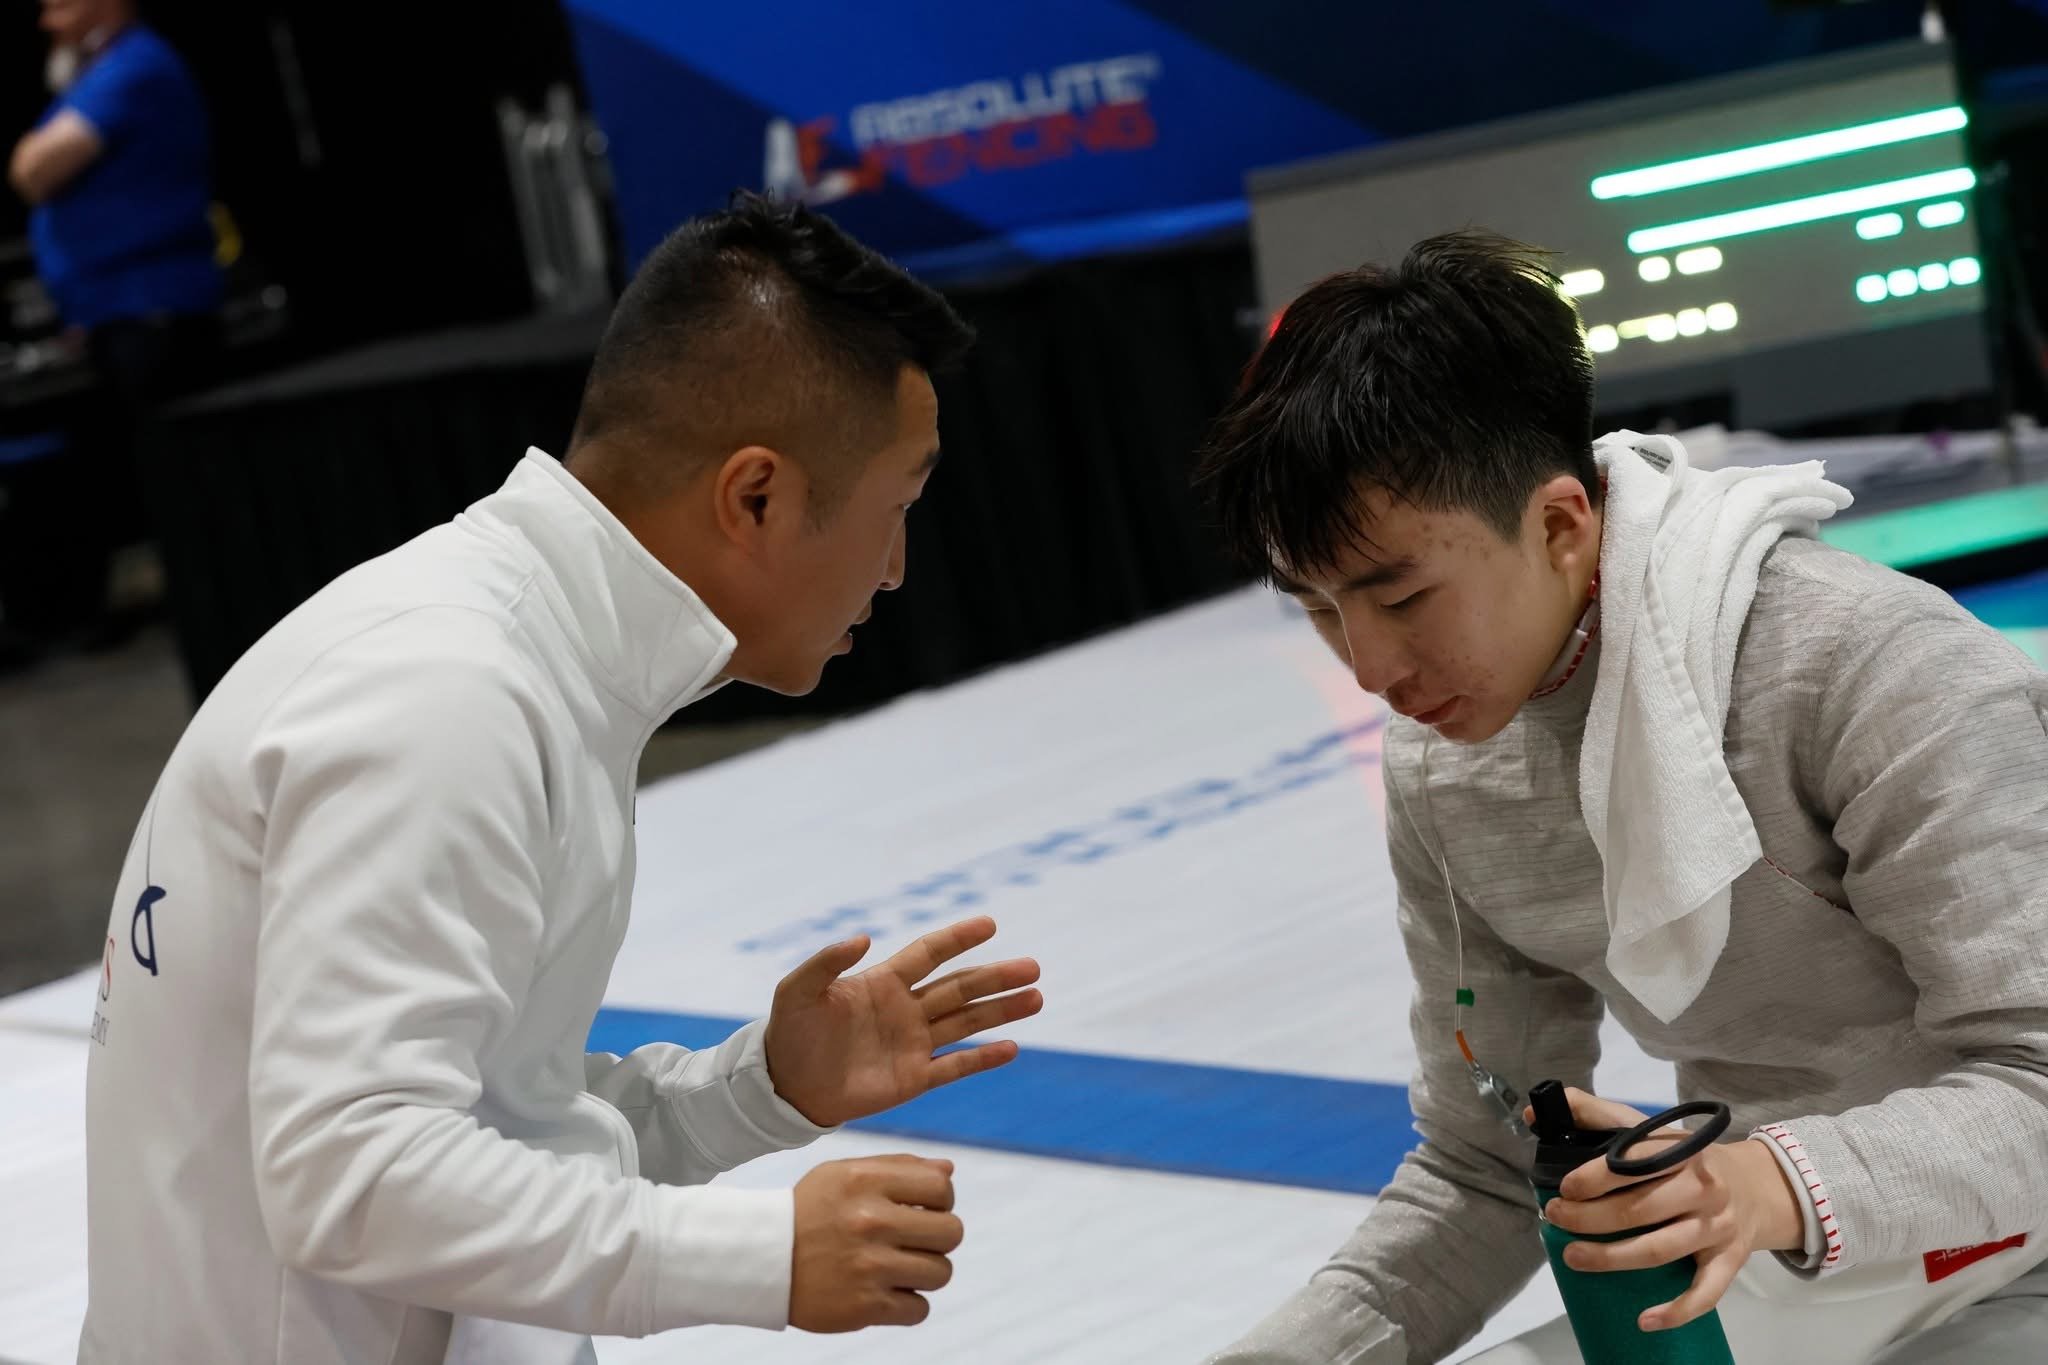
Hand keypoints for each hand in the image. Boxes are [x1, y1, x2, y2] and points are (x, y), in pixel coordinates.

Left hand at [765, 916, 1041, 1127]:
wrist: (783, 1086)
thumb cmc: (788, 1032)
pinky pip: (954, 1067)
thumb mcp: (798, 989)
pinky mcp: (912, 1079)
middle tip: (1033, 967)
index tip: (989, 924)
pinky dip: (982, 1058)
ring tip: (1036, 998)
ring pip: (966, 1022)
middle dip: (996, 977)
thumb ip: (827, 961)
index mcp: (883, 982)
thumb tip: (865, 937)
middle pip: (960, 987)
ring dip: (1001, 1011)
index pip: (929, 954)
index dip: (958, 938)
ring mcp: (912, 1045)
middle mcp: (905, 1010)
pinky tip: (1011, 1049)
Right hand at [789, 1155, 962, 1331]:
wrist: (759, 1259)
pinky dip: (907, 1304)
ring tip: (897, 1267)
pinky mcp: (864, 1306)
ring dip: (924, 1273)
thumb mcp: (845, 1174)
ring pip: (941, 1273)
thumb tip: (948, 1171)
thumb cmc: (810, 1211)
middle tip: (912, 1241)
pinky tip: (885, 1291)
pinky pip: (920, 1309)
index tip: (922, 1210)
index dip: (940, 1200)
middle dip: (938, 1238)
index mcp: (867, 1182)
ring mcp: (868, 1266)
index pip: (942, 1187)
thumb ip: (898, 1167)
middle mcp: (870, 1221)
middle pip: (952, 1232)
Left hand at [1529, 1088, 1804, 1332]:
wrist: (1755, 1187)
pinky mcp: (1729, 1261)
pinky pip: (1705, 1293)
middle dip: (1590, 1218)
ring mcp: (1717, 1228)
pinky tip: (1643, 1320)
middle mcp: (1704, 1188)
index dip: (1594, 1178)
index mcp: (1683, 1150)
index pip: (1634, 1162)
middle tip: (1555, 1218)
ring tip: (1573, 1257)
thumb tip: (1534, 1114)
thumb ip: (1594, 1115)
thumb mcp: (1650, 1129)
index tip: (1564, 1188)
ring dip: (1612, 1259)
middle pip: (1640, 1209)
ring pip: (1660, 1250)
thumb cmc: (1687, 1159)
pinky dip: (1676, 1310)